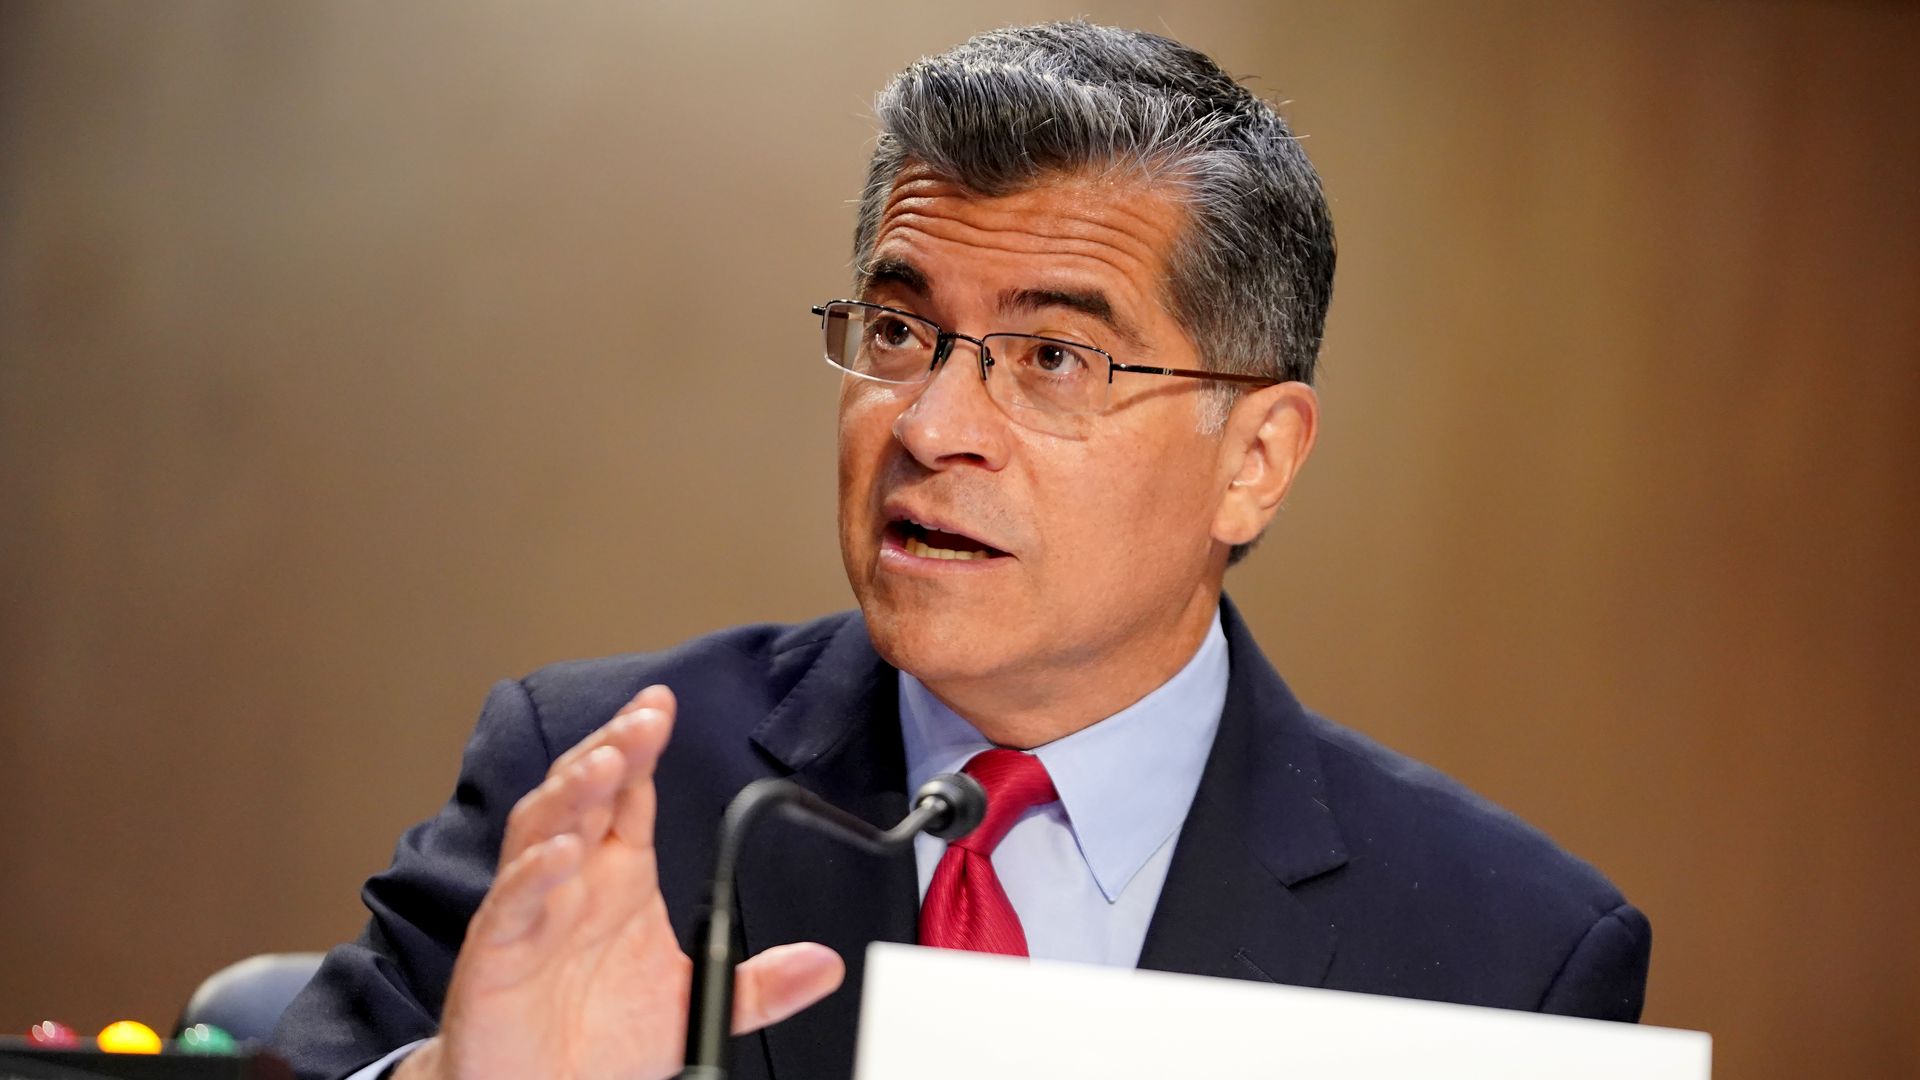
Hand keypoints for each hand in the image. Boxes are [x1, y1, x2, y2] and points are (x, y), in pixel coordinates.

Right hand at [395, 685, 844, 1079]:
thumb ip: (758, 985)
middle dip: (612, 750)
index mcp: (617, 878)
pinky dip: (533, 876)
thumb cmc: (598, 1042)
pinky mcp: (495, 954)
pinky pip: (512, 904)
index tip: (662, 707)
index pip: (629, 794)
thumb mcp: (693, 1004)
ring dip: (572, 794)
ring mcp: (531, 912)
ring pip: (543, 831)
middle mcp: (573, 882)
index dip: (641, 746)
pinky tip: (562, 854)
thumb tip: (824, 966)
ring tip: (607, 764)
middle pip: (585, 794)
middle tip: (644, 721)